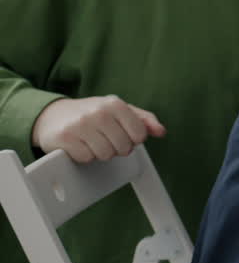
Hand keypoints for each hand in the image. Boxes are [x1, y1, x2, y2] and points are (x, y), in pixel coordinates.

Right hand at [32, 96, 166, 162]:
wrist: (54, 115)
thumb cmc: (92, 114)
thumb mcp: (119, 110)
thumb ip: (143, 119)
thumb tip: (161, 131)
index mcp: (115, 104)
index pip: (139, 135)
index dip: (133, 141)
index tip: (124, 136)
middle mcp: (98, 112)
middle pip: (123, 147)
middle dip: (117, 148)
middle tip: (106, 140)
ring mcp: (80, 125)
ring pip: (105, 155)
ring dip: (100, 153)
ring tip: (93, 142)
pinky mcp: (65, 138)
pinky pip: (86, 158)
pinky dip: (84, 156)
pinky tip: (80, 145)